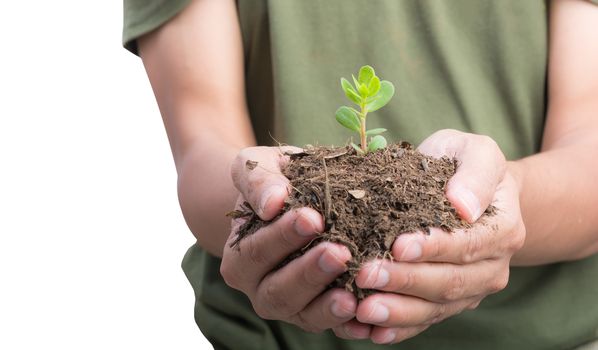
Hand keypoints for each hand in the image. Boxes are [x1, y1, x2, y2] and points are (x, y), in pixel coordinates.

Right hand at [220, 146, 357, 332]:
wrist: (288, 200)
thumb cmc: (273, 181)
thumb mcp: (256, 168)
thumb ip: (257, 181)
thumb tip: (272, 203)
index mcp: (239, 257)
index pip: (257, 251)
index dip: (283, 237)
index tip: (313, 218)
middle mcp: (259, 288)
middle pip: (278, 291)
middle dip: (309, 274)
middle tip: (339, 253)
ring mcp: (289, 306)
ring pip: (304, 315)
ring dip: (328, 307)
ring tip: (353, 296)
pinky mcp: (316, 315)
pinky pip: (332, 328)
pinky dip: (349, 327)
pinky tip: (368, 321)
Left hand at [335, 129, 525, 343]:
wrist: (471, 190)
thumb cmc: (465, 165)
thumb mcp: (476, 152)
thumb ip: (475, 174)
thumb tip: (462, 206)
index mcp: (503, 229)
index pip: (468, 244)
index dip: (433, 247)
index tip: (398, 245)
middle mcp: (493, 267)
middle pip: (450, 281)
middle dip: (405, 281)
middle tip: (365, 275)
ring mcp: (472, 289)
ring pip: (436, 307)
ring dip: (399, 311)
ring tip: (363, 309)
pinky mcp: (450, 302)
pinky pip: (426, 320)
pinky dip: (399, 328)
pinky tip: (371, 330)